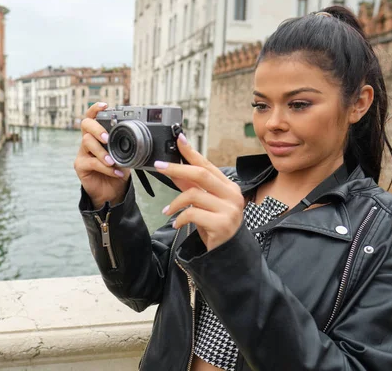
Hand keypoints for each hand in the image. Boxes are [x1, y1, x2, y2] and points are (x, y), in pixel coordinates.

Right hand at [74, 102, 129, 208]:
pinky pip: (91, 162)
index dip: (95, 109)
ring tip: (113, 161)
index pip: (93, 117)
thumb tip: (139, 136)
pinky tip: (115, 172)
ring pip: (87, 142)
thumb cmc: (118, 170)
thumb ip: (127, 145)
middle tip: (107, 138)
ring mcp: (83, 153)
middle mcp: (88, 141)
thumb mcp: (125, 155)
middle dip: (97, 128)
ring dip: (102, 151)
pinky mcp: (80, 165)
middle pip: (85, 125)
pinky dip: (105, 168)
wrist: (112, 192)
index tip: (104, 105)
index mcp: (98, 135)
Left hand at [155, 134, 244, 250]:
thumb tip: (174, 168)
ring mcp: (229, 209)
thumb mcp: (202, 204)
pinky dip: (180, 218)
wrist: (227, 253)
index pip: (207, 165)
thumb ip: (190, 186)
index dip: (191, 152)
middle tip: (159, 166)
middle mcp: (232, 195)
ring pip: (194, 194)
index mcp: (228, 186)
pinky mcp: (222, 224)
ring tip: (167, 211)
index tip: (178, 139)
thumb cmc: (214, 225)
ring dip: (175, 203)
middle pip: (201, 174)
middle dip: (177, 168)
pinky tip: (177, 224)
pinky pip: (192, 214)